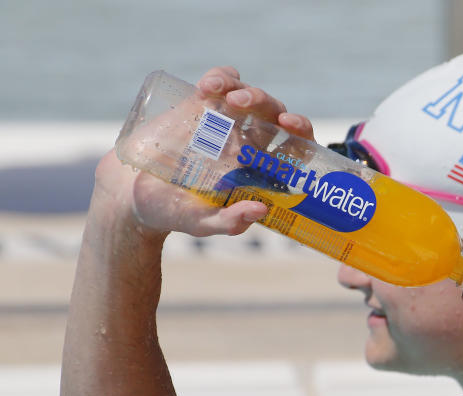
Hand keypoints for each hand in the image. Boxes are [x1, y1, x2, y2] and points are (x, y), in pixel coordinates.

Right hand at [94, 66, 316, 237]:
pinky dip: (221, 78)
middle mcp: (251, 142)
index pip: (295, 147)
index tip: (289, 125)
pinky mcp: (202, 105)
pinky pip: (222, 83)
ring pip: (249, 95)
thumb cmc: (173, 212)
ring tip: (219, 94)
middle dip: (267, 103)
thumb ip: (230, 221)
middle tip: (244, 103)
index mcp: (261, 170)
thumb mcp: (202, 222)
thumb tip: (261, 210)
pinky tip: (208, 86)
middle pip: (274, 115)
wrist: (133, 193)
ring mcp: (228, 121)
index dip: (301, 132)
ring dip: (241, 89)